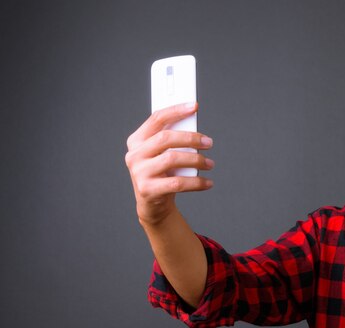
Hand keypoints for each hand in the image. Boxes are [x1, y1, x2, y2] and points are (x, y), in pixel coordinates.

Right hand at [125, 102, 213, 224]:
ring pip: (172, 159)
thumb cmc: (162, 174)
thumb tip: (194, 125)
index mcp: (137, 140)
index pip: (156, 119)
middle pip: (165, 138)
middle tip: (209, 142)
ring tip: (210, 164)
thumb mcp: (164, 154)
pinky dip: (196, 182)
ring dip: (196, 160)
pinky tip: (208, 182)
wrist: (153, 205)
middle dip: (191, 138)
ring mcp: (139, 172)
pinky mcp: (147, 190)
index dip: (176, 110)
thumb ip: (174, 140)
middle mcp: (134, 155)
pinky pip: (177, 183)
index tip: (194, 106)